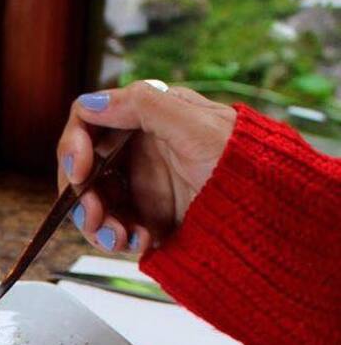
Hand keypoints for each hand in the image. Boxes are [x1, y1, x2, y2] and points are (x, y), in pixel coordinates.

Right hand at [56, 81, 235, 253]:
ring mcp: (139, 186)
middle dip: (81, 196)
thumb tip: (92, 102)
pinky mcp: (145, 218)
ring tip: (120, 240)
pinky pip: (113, 229)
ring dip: (97, 225)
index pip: (88, 122)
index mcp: (146, 119)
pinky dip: (119, 240)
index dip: (74, 145)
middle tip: (94, 218)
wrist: (270, 212)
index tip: (80, 172)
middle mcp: (136, 151)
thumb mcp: (196, 126)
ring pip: (92, 204)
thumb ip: (143, 107)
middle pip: (83, 169)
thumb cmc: (246, 162)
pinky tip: (141, 242)